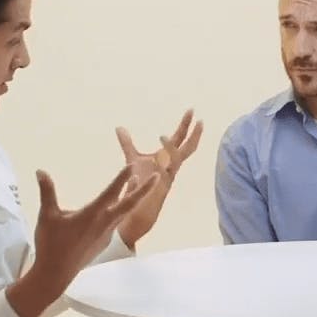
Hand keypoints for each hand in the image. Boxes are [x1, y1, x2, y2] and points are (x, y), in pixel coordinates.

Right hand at [8, 165, 158, 316]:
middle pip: (129, 203)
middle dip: (144, 189)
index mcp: (92, 215)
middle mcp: (104, 224)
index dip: (122, 178)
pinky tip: (113, 207)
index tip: (132, 165)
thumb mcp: (47, 216)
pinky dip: (119, 210)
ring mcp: (107, 234)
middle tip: (157, 177)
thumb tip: (40, 170)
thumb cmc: (50, 244)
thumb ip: (47, 192)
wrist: (56, 273)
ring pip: (124, 212)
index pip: (111, 192)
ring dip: (131, 196)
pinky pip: (115, 223)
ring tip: (137, 183)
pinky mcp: (104, 242)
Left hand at [115, 110, 203, 246]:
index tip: (191, 110)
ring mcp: (168, 176)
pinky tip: (154, 160)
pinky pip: (164, 174)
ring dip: (171, 148)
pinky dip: (159, 166)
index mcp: (167, 158)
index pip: (180, 138)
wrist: (137, 206)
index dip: (186, 125)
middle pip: (187, 147)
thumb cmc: (138, 183)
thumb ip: (127, 143)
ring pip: (177, 160)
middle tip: (197, 116)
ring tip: (161, 136)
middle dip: (193, 133)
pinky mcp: (160, 187)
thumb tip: (119, 127)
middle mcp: (172, 166)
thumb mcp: (132, 159)